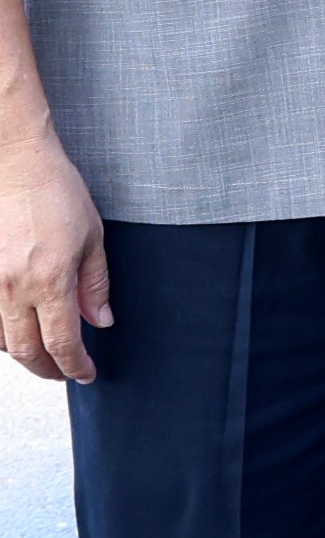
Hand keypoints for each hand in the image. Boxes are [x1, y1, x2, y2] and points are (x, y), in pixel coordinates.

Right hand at [0, 129, 108, 381]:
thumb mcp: (92, 236)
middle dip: (48, 369)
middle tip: (64, 373)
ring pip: (1, 341)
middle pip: (27, 351)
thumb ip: (94, 284)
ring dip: (23, 355)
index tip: (86, 374)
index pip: (62, 342)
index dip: (75, 365)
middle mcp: (12, 288)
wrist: (15, 164)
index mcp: (49, 280)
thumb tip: (100, 322)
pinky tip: (16, 334)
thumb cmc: (56, 193)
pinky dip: (1, 336)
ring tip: (43, 356)